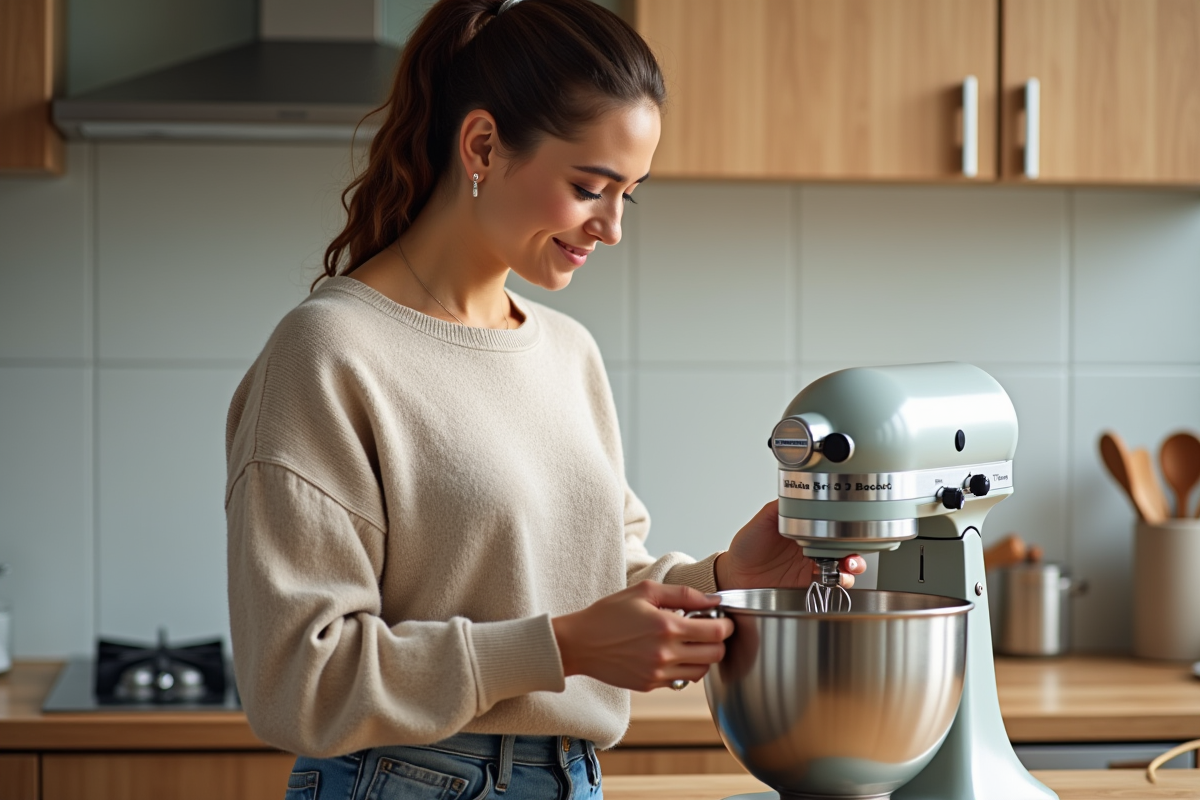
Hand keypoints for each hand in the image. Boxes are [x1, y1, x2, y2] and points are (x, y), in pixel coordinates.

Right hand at [551, 582, 733, 691]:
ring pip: (702, 671)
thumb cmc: (609, 613)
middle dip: (719, 641)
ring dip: (704, 656)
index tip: (722, 619)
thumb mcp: (645, 592)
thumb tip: (713, 600)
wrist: (580, 643)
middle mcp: (666, 654)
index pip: (716, 633)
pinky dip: (684, 667)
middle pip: (715, 654)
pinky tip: (672, 652)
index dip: (726, 625)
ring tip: (689, 641)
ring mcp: (658, 673)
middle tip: (707, 629)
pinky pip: (681, 680)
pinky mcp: (650, 685)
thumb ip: (684, 594)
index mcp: (666, 627)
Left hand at [714, 500, 866, 590]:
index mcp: (804, 528)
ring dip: (854, 564)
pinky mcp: (810, 583)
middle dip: (857, 546)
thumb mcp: (761, 521)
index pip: (832, 522)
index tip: (852, 525)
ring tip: (849, 564)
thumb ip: (779, 508)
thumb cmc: (747, 547)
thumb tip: (794, 492)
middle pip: (845, 544)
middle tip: (853, 549)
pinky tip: (838, 578)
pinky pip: (834, 583)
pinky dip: (842, 581)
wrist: (736, 574)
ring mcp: (813, 565)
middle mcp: (812, 546)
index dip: (846, 524)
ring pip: (845, 564)